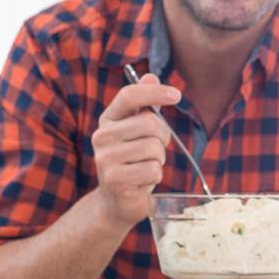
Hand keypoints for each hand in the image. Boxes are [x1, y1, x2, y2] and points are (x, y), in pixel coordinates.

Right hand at [91, 74, 178, 227]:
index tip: (176, 95)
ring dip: (159, 160)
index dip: (155, 93)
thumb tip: (151, 77)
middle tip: (154, 151)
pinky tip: (142, 182)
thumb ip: (144, 105)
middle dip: (163, 138)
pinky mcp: (115, 180)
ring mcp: (105, 159)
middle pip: (150, 123)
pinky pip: (153, 170)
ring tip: (145, 167)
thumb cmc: (133, 162)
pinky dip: (155, 177)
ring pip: (154, 149)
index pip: (129, 95)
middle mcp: (102, 136)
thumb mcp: (138, 132)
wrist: (117, 201)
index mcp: (108, 119)